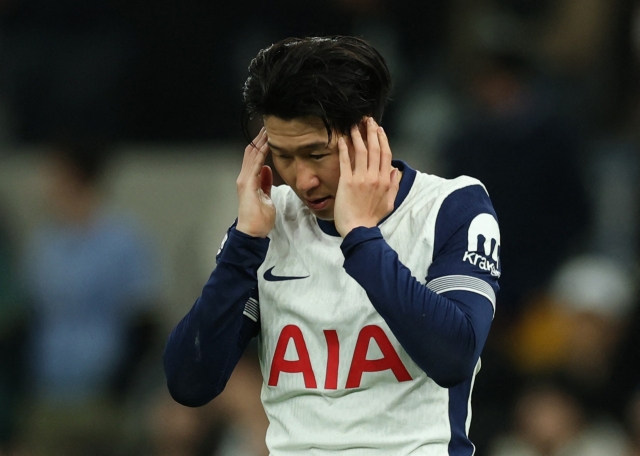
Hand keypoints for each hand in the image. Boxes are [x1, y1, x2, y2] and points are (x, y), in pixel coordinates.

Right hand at [236, 128, 274, 237]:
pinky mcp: (247, 183)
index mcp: (249, 180)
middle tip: (268, 126)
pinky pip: (255, 164)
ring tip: (268, 130)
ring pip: (252, 155)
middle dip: (259, 139)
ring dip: (260, 142)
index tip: (269, 135)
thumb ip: (265, 183)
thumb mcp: (266, 197)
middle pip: (251, 153)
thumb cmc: (259, 218)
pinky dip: (261, 152)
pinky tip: (267, 144)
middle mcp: (244, 177)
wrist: (252, 231)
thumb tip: (267, 170)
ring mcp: (244, 180)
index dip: (261, 146)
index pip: (254, 158)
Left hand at [334, 117, 399, 236]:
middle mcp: (374, 177)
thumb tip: (396, 171)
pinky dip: (344, 149)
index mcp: (385, 181)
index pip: (386, 154)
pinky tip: (342, 139)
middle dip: (371, 132)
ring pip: (361, 151)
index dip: (382, 139)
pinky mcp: (346, 182)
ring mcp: (360, 178)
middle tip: (367, 120)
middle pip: (374, 148)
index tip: (379, 129)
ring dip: (357, 136)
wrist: (358, 229)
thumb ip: (394, 185)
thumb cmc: (372, 217)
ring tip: (354, 125)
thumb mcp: (389, 202)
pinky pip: (345, 161)